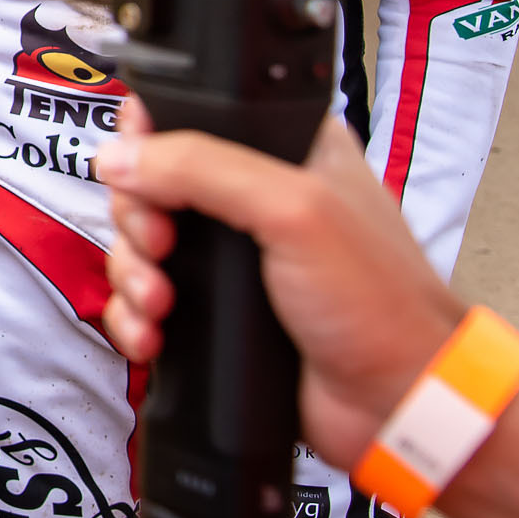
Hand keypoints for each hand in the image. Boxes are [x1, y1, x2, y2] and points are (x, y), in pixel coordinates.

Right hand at [99, 97, 463, 467]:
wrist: (397, 404)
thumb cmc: (382, 306)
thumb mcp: (294, 210)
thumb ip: (204, 167)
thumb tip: (121, 156)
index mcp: (284, 148)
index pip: (190, 113)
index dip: (150, 136)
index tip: (143, 170)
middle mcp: (254, 196)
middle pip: (149, 181)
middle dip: (137, 216)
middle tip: (161, 243)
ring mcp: (233, 256)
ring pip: (139, 242)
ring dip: (134, 272)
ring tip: (161, 301)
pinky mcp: (216, 307)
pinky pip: (144, 300)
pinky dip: (136, 316)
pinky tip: (155, 331)